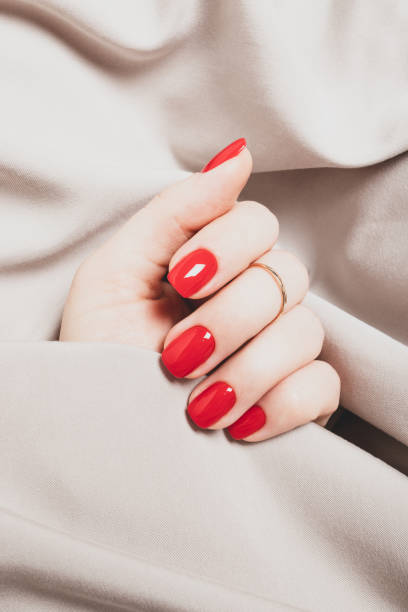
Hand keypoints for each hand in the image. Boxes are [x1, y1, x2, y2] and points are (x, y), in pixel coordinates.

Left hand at [60, 139, 339, 440]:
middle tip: (175, 355)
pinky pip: (322, 386)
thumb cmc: (97, 355)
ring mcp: (276, 350)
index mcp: (211, 263)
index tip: (180, 281)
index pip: (256, 224)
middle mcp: (251, 299)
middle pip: (283, 276)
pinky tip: (235, 424)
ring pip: (304, 330)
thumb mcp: (114, 275)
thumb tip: (238, 154)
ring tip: (196, 403)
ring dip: (246, 368)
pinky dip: (280, 405)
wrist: (102, 437)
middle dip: (227, 318)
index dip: (225, 247)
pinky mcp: (295, 399)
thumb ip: (174, 212)